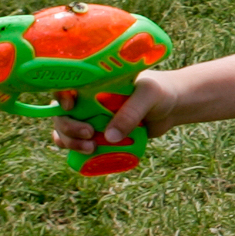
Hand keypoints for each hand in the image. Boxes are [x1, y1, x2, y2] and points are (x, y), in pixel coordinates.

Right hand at [51, 69, 178, 156]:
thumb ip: (131, 113)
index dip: (61, 96)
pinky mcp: (99, 132)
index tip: (71, 107)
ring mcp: (91, 116)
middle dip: (68, 127)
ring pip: (65, 130)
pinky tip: (87, 153)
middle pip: (62, 113)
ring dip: (69, 141)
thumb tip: (108, 137)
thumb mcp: (149, 96)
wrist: (173, 107)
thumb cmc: (161, 92)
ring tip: (90, 148)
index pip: (67, 85)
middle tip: (89, 135)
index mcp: (96, 81)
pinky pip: (78, 142)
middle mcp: (88, 98)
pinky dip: (75, 149)